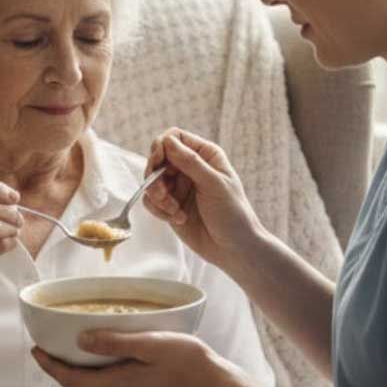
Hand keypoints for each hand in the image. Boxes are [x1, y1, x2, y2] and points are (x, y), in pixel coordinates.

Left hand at [32, 330, 227, 386]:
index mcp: (116, 384)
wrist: (214, 384)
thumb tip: (80, 340)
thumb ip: (115, 342)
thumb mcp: (150, 343)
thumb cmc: (186, 359)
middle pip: (76, 386)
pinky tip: (97, 361)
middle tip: (44, 349)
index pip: (71, 379)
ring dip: (73, 374)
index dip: (49, 366)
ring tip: (65, 353)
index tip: (35, 348)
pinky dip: (91, 376)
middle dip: (56, 370)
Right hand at [143, 128, 261, 267]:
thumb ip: (190, 162)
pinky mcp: (170, 207)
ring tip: (174, 211)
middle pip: (158, 159)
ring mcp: (179, 188)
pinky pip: (152, 201)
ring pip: (152, 181)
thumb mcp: (214, 184)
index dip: (162, 146)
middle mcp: (190, 168)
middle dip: (156, 177)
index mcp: (205, 155)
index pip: (175, 138)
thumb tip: (167, 141)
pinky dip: (160, 210)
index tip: (157, 162)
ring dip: (158, 196)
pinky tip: (178, 219)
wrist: (234, 249)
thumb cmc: (232, 214)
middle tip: (163, 193)